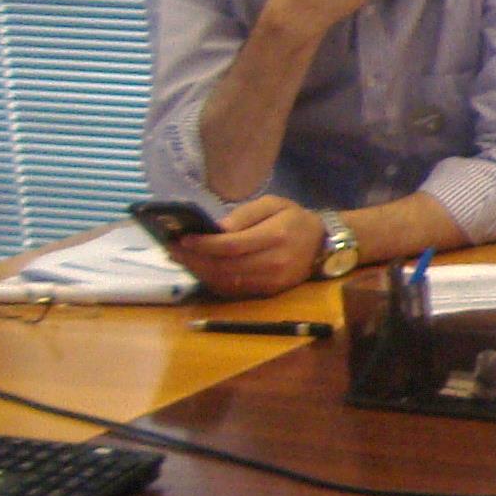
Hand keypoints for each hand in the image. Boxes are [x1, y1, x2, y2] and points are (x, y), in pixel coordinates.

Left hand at [168, 195, 324, 299]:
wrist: (323, 244)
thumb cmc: (295, 219)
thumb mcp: (273, 204)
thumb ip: (244, 215)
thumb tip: (215, 229)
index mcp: (276, 237)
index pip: (232, 246)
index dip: (204, 244)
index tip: (182, 238)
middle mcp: (274, 262)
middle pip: (225, 266)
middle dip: (194, 259)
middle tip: (171, 249)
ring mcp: (272, 281)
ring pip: (226, 281)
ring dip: (199, 271)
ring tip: (180, 259)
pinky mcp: (269, 291)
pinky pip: (234, 290)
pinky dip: (212, 281)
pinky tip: (199, 269)